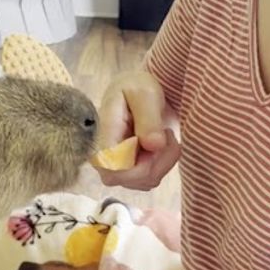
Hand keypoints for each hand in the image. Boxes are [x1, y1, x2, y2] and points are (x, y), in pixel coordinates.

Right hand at [95, 70, 179, 188]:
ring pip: (145, 181)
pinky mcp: (131, 172)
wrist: (139, 92)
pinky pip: (152, 179)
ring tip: (165, 133)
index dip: (138, 166)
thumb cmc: (137, 88)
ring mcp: (117, 167)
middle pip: (131, 179)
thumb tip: (154, 145)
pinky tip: (163, 144)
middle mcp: (105, 157)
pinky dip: (165, 163)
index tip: (156, 142)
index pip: (112, 170)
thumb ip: (148, 118)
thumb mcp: (145, 93)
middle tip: (166, 132)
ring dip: (165, 160)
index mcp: (103, 135)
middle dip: (158, 160)